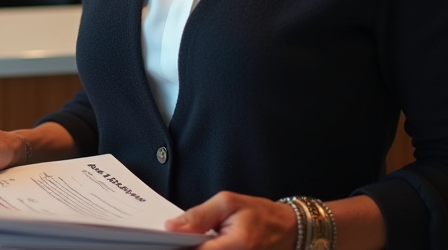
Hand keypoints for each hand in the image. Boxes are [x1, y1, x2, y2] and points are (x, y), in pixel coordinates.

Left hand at [165, 192, 295, 249]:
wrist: (286, 230)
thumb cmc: (259, 214)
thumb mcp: (228, 203)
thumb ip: (199, 215)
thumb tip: (171, 226)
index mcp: (237, 245)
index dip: (177, 245)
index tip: (161, 240)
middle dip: (182, 247)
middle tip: (172, 239)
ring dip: (192, 247)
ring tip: (187, 240)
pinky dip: (201, 249)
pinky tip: (199, 242)